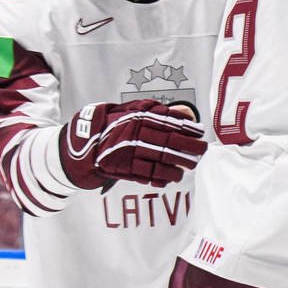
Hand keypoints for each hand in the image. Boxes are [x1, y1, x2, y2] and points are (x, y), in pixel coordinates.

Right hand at [58, 100, 206, 189]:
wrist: (85, 142)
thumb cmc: (114, 124)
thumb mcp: (133, 109)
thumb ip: (157, 110)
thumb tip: (184, 114)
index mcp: (138, 119)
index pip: (170, 123)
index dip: (188, 129)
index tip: (200, 132)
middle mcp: (136, 136)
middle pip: (170, 143)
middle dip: (190, 148)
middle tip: (202, 150)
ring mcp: (130, 154)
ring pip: (162, 162)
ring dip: (179, 166)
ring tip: (188, 166)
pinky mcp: (125, 170)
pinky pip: (149, 176)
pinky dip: (163, 178)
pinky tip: (172, 177)